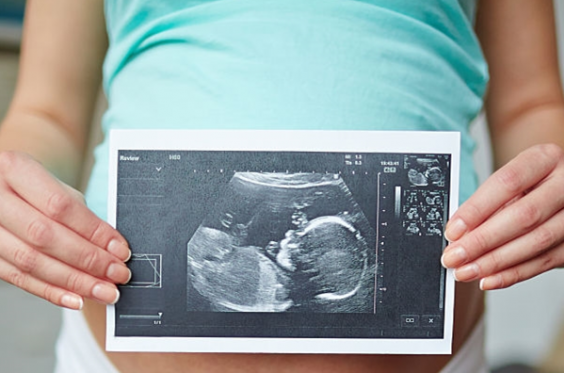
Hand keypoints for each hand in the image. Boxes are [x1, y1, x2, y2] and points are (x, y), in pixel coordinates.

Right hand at [0, 151, 130, 308]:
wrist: (0, 185)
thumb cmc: (33, 185)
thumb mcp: (54, 185)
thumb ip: (78, 213)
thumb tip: (109, 248)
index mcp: (14, 169)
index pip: (60, 207)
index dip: (94, 232)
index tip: (120, 250)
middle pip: (45, 237)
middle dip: (88, 260)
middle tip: (117, 274)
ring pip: (30, 262)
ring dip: (73, 281)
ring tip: (103, 290)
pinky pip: (17, 278)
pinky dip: (49, 291)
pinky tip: (75, 298)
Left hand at [441, 144, 563, 289]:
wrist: (563, 185)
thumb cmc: (530, 182)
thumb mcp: (512, 179)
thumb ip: (487, 202)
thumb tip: (458, 233)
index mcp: (545, 158)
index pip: (507, 183)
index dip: (477, 209)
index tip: (452, 231)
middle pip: (523, 216)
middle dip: (482, 241)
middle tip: (453, 257)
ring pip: (536, 242)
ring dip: (495, 262)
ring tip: (465, 271)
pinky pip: (545, 262)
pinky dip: (513, 273)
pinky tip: (489, 279)